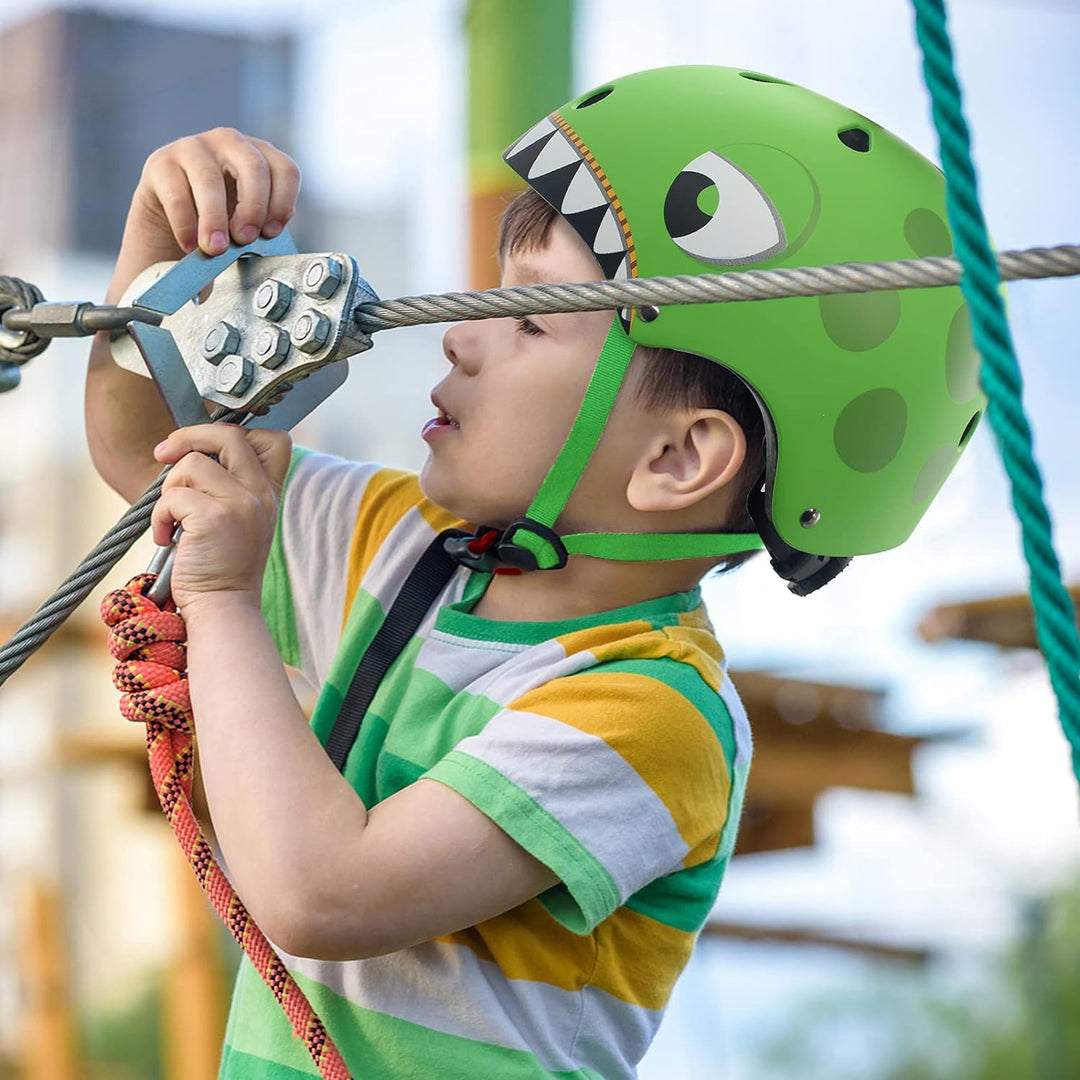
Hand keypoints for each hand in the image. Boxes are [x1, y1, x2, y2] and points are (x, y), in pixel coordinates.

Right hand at [111, 128, 300, 298]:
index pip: (284, 169)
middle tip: (245, 239)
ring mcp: (193, 147)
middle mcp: (229, 142)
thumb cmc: (219, 224)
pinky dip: (185, 224)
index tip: (270, 233)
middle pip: (253, 167)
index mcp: (259, 156)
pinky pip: (176, 193)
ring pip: (210, 179)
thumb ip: (262, 224)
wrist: (171, 228)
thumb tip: (265, 237)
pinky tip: (190, 245)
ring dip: (215, 219)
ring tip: (215, 249)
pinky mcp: (160, 162)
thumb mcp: (247, 222)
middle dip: (252, 208)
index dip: (282, 204)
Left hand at [150, 425, 291, 613]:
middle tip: (165, 454)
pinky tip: (165, 537)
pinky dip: (159, 516)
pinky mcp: (213, 518)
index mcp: (269, 492)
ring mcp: (240, 504)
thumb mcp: (240, 520)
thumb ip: (229, 485)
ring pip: (191, 464)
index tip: (208, 449)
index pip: (274, 439)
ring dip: (169, 489)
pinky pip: (171, 495)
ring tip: (172, 519)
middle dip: (188, 437)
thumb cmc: (221, 565)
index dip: (238, 432)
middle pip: (229, 435)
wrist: (223, 607)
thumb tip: (188, 450)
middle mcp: (260, 494)